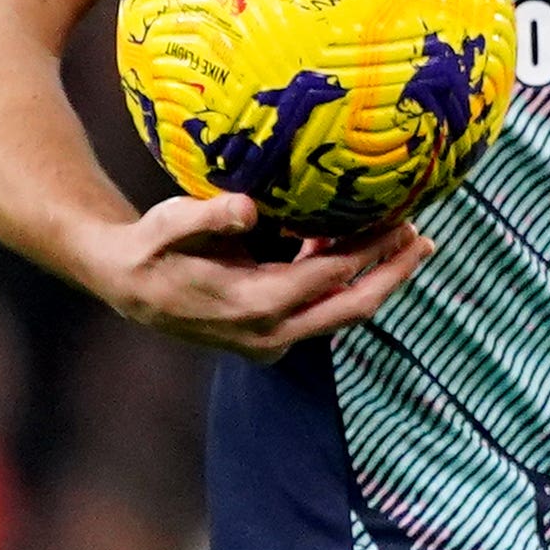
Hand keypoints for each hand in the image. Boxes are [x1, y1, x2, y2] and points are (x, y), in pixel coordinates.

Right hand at [76, 191, 427, 358]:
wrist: (124, 285)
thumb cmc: (151, 247)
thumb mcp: (170, 224)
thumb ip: (208, 216)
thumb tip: (248, 208)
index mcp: (255, 305)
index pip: (332, 275)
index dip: (372, 248)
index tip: (402, 220)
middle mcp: (272, 332)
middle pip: (354, 305)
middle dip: (393, 272)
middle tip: (424, 238)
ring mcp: (273, 341)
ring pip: (342, 311)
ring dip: (374, 278)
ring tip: (405, 241)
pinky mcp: (271, 340)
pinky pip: (322, 312)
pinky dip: (342, 282)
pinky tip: (352, 247)